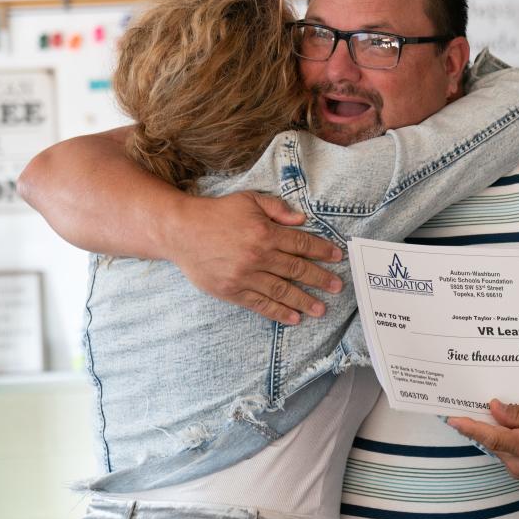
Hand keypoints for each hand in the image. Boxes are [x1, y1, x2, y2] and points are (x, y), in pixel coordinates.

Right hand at [167, 191, 343, 323]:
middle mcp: (258, 256)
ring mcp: (245, 276)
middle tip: (337, 287)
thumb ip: (277, 209)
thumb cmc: (216, 213)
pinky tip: (294, 317)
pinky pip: (260, 304)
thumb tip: (302, 220)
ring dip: (304, 301)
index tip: (337, 257)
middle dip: (320, 278)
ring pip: (282, 290)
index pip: (301, 244)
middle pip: (296, 269)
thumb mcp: (248, 200)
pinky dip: (278, 312)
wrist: (180, 232)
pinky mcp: (232, 291)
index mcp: (265, 232)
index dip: (322, 251)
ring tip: (321, 309)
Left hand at [446, 399, 518, 485]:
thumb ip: (518, 413)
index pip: (490, 437)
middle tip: (470, 403)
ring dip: (495, 432)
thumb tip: (494, 408)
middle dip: (481, 424)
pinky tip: (510, 427)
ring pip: (498, 448)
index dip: (469, 427)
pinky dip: (505, 441)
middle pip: (491, 441)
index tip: (452, 418)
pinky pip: (507, 454)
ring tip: (496, 412)